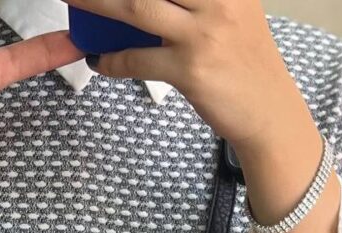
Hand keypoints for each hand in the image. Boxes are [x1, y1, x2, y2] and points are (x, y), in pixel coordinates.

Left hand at [65, 0, 303, 150]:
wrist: (269, 112)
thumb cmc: (245, 63)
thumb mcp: (232, 13)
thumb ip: (197, 1)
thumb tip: (143, 5)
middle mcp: (216, 0)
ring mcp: (202, 34)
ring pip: (137, 9)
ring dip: (98, 4)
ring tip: (71, 0)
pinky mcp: (190, 70)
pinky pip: (138, 61)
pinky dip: (113, 61)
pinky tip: (99, 61)